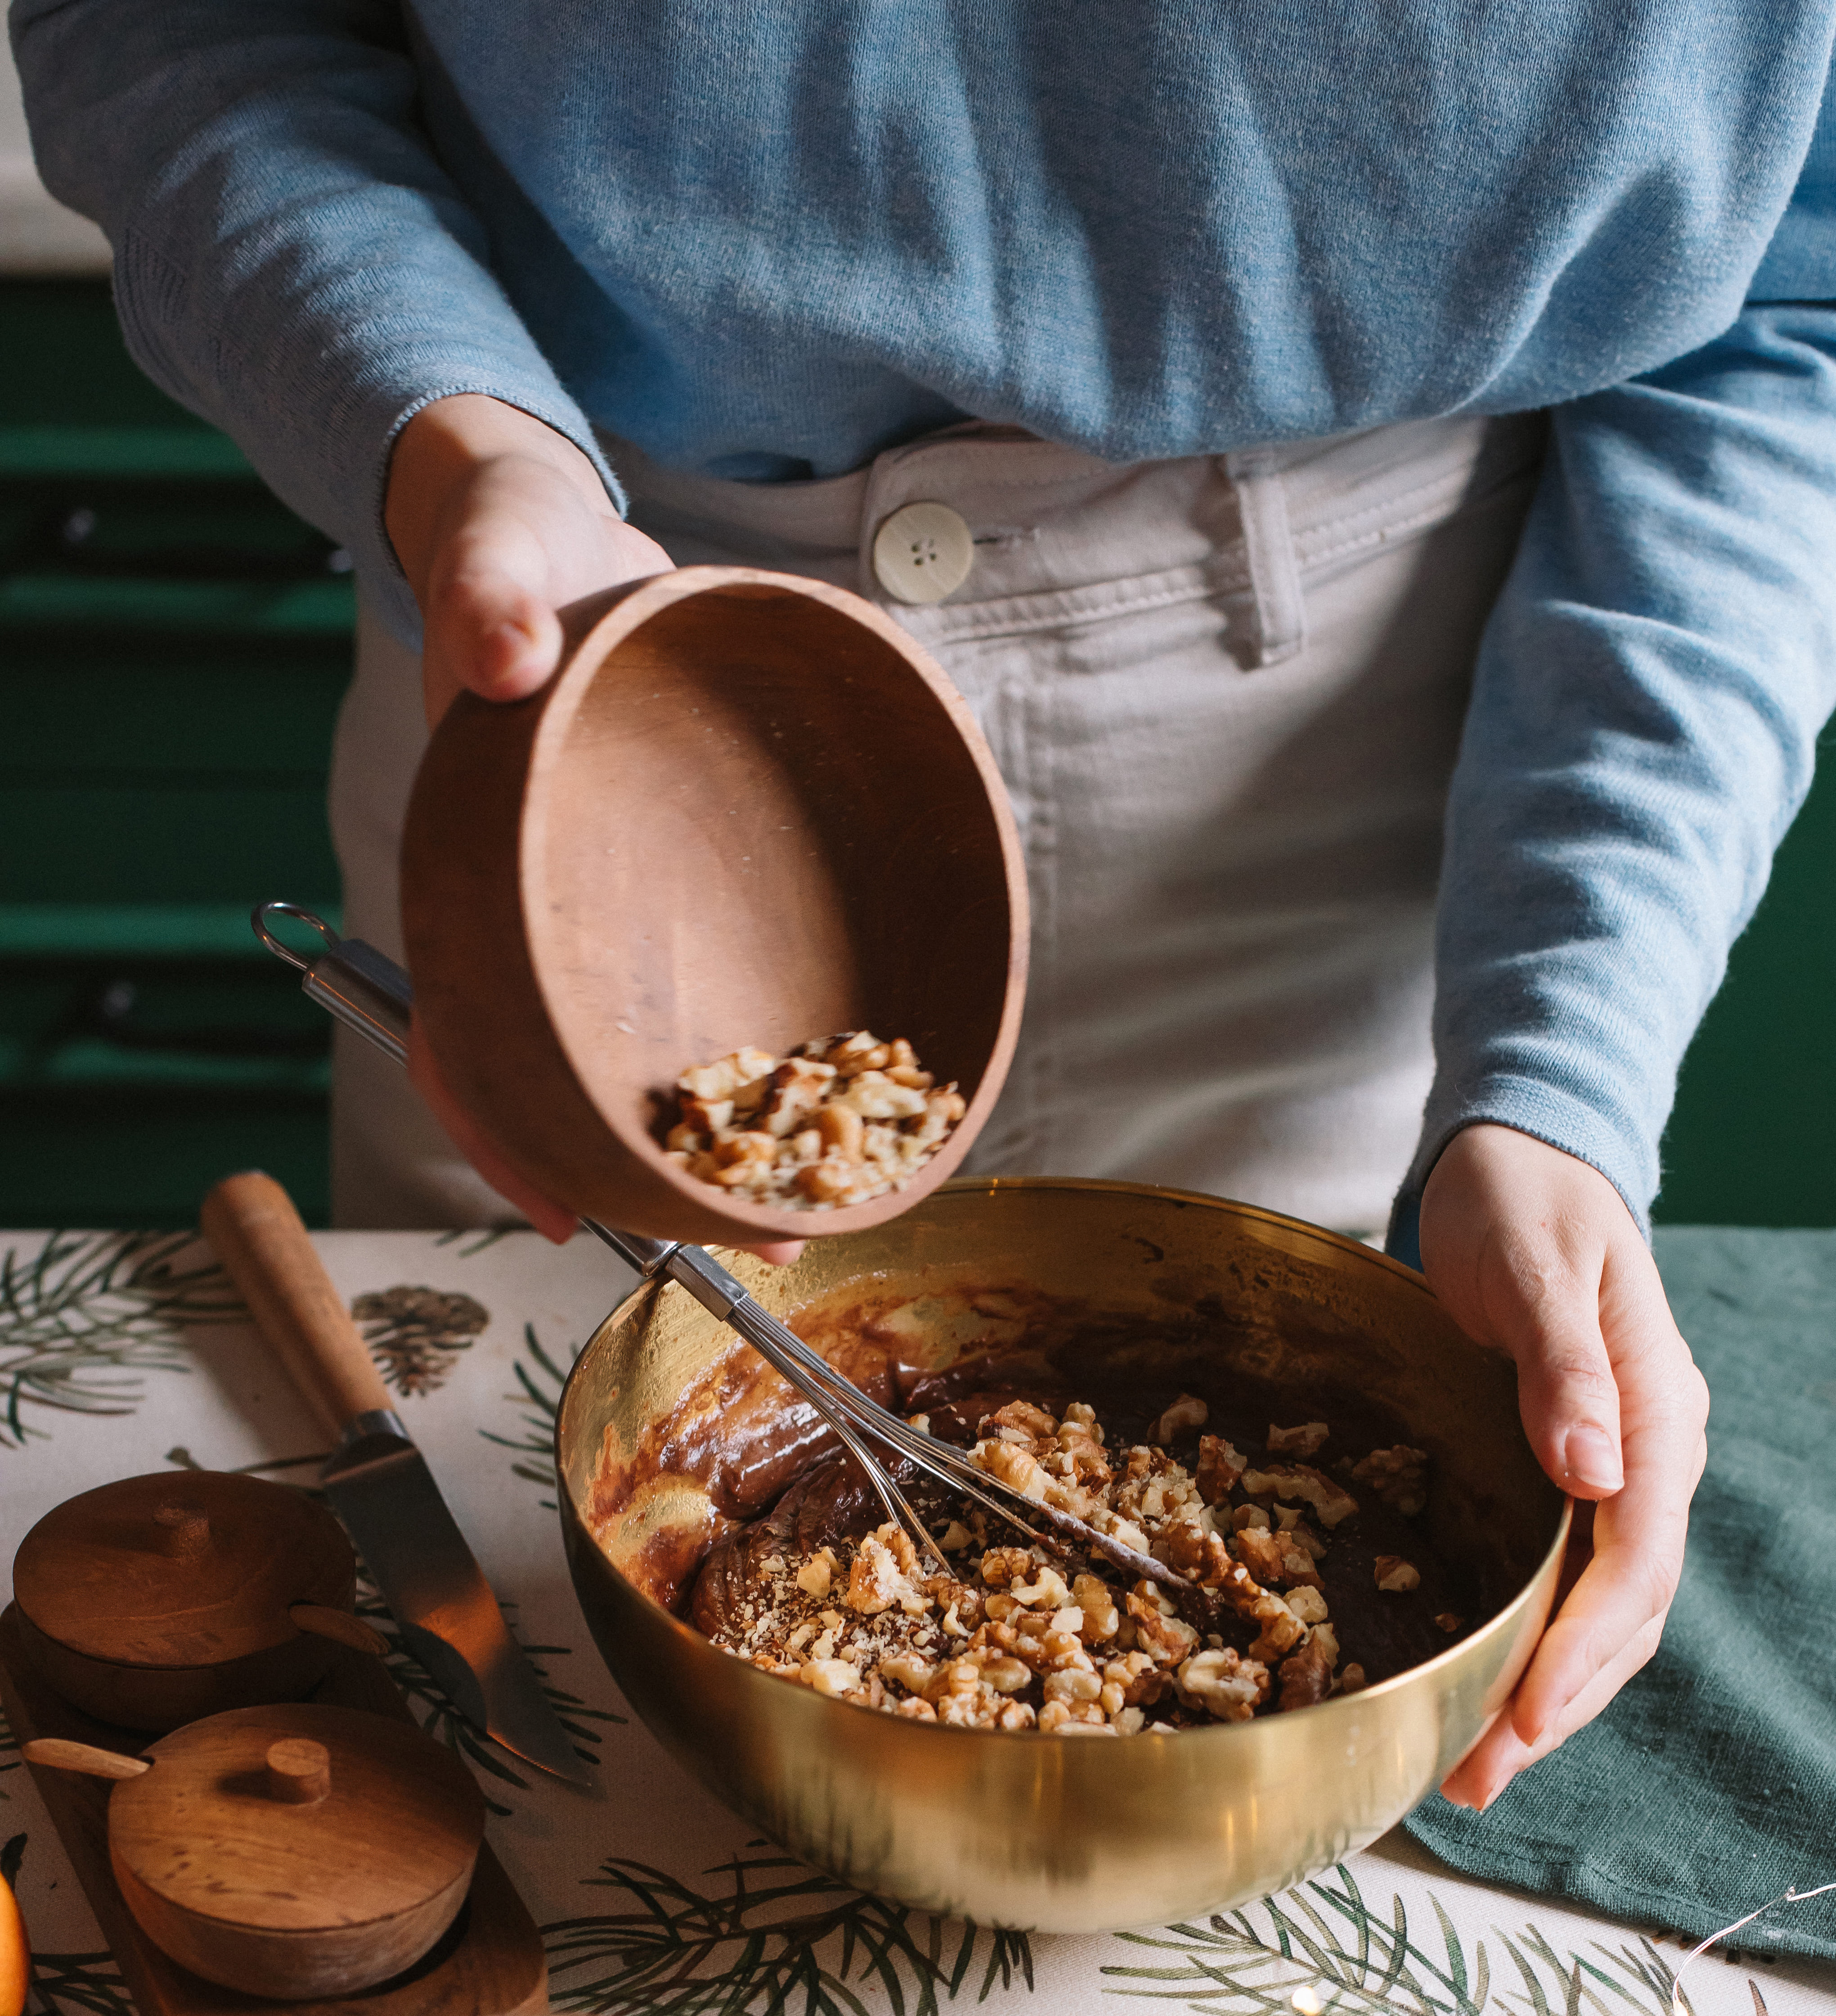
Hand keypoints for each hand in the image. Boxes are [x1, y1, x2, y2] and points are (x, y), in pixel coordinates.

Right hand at [384, 395, 804, 1260]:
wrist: (563, 538)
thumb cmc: (512, 551)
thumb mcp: (497, 552)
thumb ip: (488, 596)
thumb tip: (498, 654)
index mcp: (476, 871)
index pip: (462, 1030)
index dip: (500, 1132)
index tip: (561, 1215)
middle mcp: (548, 910)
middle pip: (578, 1073)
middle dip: (654, 1171)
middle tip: (760, 1241)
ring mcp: (619, 904)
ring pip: (658, 1043)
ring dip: (730, 1133)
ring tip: (822, 1201)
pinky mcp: (687, 879)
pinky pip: (725, 970)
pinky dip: (776, 1030)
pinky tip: (845, 1075)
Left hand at [1417, 1123, 1707, 1808]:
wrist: (1517, 1153)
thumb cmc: (1521, 1195)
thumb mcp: (1536, 1262)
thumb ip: (1566, 1365)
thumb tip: (1596, 1472)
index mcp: (1655, 1405)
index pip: (1635, 1555)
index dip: (1582, 1644)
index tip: (1525, 1716)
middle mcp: (1647, 1446)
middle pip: (1625, 1604)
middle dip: (1559, 1696)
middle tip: (1480, 1774)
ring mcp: (1612, 1459)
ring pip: (1600, 1603)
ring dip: (1545, 1685)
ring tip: (1474, 1761)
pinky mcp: (1567, 1460)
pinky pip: (1565, 1569)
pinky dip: (1531, 1633)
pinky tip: (1485, 1676)